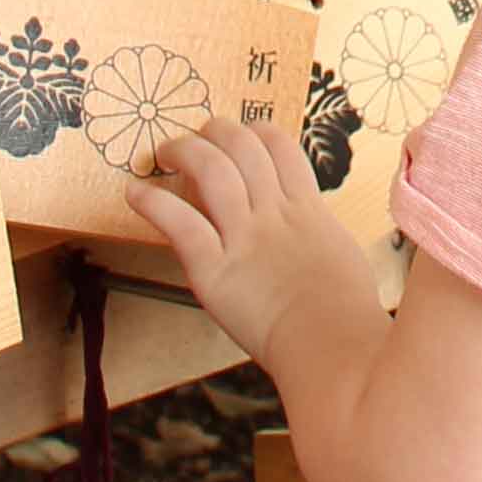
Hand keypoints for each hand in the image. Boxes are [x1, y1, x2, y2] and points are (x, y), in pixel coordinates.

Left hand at [121, 117, 380, 372]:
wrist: (332, 349)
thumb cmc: (346, 316)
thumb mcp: (343, 255)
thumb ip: (319, 233)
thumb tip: (311, 227)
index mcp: (307, 210)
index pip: (279, 146)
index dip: (256, 132)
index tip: (242, 136)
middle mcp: (274, 215)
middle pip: (242, 147)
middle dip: (216, 132)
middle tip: (199, 137)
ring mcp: (244, 239)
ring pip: (212, 170)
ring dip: (184, 151)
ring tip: (166, 151)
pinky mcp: (215, 271)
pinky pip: (180, 223)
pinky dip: (154, 203)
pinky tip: (136, 193)